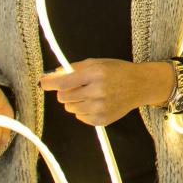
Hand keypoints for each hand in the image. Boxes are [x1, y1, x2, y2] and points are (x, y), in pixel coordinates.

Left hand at [39, 58, 172, 126]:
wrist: (139, 86)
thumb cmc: (117, 71)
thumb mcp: (97, 63)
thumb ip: (74, 68)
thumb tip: (52, 75)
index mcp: (96, 74)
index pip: (64, 82)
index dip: (50, 83)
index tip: (42, 83)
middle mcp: (98, 91)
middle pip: (64, 97)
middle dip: (66, 92)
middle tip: (77, 87)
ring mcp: (101, 107)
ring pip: (70, 108)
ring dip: (74, 102)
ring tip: (88, 95)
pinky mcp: (102, 120)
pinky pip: (80, 117)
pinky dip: (83, 110)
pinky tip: (95, 103)